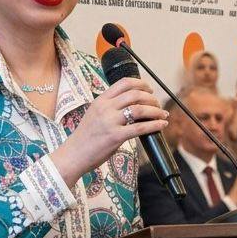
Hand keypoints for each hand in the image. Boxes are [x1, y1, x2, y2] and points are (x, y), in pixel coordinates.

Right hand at [51, 77, 168, 186]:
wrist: (73, 154)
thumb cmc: (85, 137)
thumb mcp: (94, 114)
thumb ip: (109, 108)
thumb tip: (131, 105)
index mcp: (100, 100)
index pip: (124, 83)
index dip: (141, 83)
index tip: (149, 89)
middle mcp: (105, 108)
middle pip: (135, 94)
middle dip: (151, 98)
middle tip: (157, 104)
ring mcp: (110, 122)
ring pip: (139, 109)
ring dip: (155, 110)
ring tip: (163, 114)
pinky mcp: (115, 136)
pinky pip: (140, 128)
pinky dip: (155, 124)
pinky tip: (161, 124)